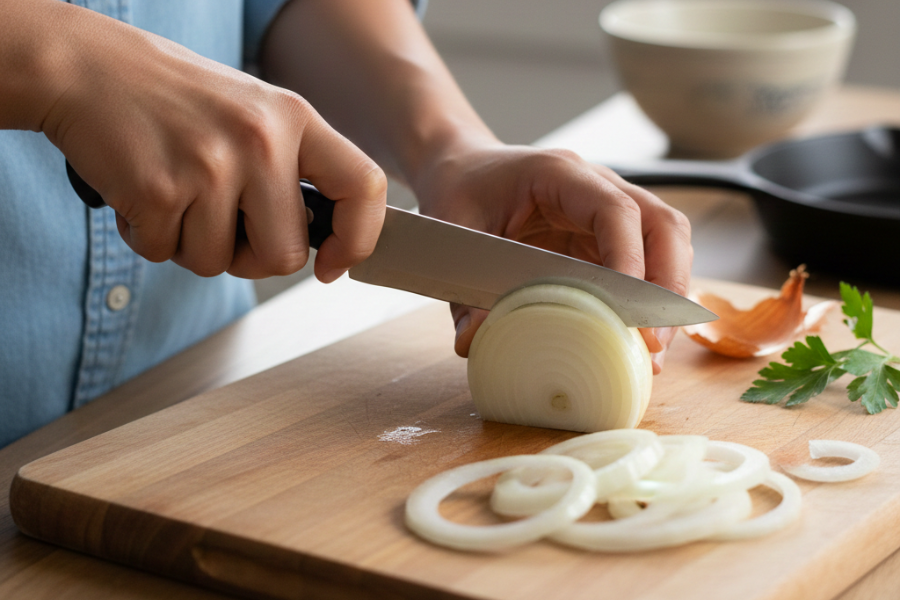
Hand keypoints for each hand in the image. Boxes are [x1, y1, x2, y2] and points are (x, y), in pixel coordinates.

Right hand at [42, 7, 384, 280]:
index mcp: (294, 118)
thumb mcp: (252, 112)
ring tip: (174, 193)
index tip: (334, 264)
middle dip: (251, 259)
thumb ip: (291, 168)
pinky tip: (141, 192)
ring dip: (191, 245)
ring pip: (219, 264)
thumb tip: (322, 244)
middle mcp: (261, 140)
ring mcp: (211, 166)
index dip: (358, 239)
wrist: (84, 66)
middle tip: (221, 227)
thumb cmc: (172, 97)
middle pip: (285, 256)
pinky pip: (167, 254)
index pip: (364, 187)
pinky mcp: (161, 191)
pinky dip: (150, 237)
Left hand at [413, 142, 692, 374]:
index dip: (630, 259)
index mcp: (559, 173)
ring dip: (669, 293)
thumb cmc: (460, 190)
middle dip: (668, 283)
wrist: (463, 168)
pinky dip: (652, 297)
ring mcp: (607, 209)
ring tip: (653, 347)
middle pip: (663, 224)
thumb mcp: (452, 232)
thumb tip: (475, 340)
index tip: (629, 310)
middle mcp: (597, 186)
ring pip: (667, 243)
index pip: (616, 211)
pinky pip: (648, 261)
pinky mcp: (606, 236)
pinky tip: (640, 335)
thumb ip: (461, 289)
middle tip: (656, 340)